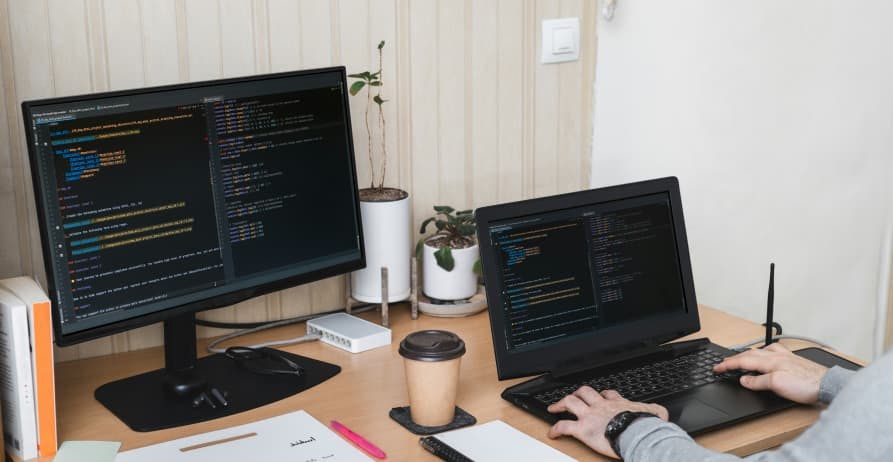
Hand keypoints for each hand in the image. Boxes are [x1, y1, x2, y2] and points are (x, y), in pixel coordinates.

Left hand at [547, 386, 667, 458]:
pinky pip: (564, 426)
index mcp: (618, 404)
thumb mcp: (654, 413)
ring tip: (554, 408)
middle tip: (571, 398)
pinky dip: (555, 429)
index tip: (599, 396)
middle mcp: (601, 406)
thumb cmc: (645, 426)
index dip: (601, 394)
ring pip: (570, 402)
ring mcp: (590, 416)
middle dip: (576, 394)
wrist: (638, 433)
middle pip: (584, 392)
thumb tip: (663, 415)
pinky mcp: (583, 429)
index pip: (607, 394)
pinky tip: (551, 433)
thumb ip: (655, 411)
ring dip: (560, 404)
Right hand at [714, 343, 827, 403]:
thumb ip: (758, 382)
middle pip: (749, 354)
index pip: (743, 361)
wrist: (828, 384)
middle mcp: (776, 356)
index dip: (728, 365)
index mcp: (770, 361)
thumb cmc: (806, 385)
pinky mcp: (793, 360)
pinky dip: (763, 353)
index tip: (716, 368)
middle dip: (734, 359)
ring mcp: (785, 356)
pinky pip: (773, 352)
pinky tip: (766, 355)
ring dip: (747, 354)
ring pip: (760, 351)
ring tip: (740, 358)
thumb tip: (743, 379)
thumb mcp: (777, 386)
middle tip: (723, 364)